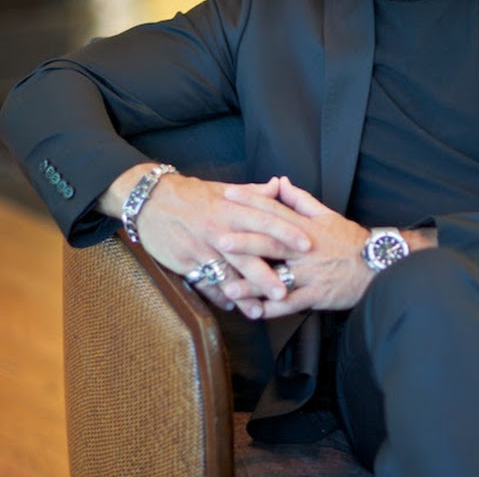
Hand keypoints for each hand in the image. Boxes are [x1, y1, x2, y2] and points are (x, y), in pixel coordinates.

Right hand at [100, 167, 311, 317]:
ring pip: (225, 274)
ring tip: (260, 311)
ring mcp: (201, 247)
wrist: (151, 200)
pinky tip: (232, 306)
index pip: (265, 220)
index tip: (307, 245)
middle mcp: (219, 229)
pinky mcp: (185, 261)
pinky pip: (203, 282)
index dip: (287, 232)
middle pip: (247, 254)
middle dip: (267, 274)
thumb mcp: (224, 190)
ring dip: (243, 294)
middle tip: (287, 291)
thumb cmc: (193, 194)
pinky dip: (217, 295)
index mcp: (232, 208)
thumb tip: (278, 186)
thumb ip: (253, 193)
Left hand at [219, 176, 373, 317]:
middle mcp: (306, 250)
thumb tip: (280, 182)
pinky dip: (272, 310)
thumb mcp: (328, 216)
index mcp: (307, 227)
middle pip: (273, 243)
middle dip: (245, 242)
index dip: (252, 202)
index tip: (229, 196)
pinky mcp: (317, 296)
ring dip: (252, 283)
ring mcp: (311, 274)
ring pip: (278, 278)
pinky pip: (292, 305)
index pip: (276, 211)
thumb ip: (301, 200)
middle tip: (220, 239)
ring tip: (228, 286)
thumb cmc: (350, 241)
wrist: (377, 266)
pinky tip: (254, 313)